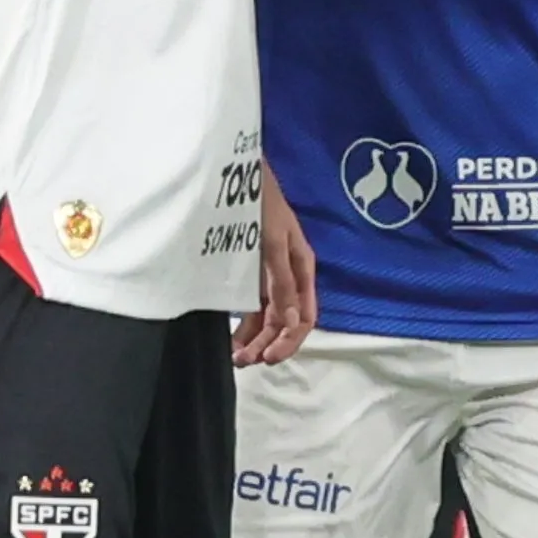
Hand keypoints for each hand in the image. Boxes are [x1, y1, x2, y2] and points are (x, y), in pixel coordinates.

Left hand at [233, 165, 317, 366]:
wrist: (235, 176)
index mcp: (302, 269)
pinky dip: (245, 326)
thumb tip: (292, 321)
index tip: (269, 358)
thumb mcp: (273, 242)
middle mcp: (288, 277)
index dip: (290, 339)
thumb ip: (282, 282)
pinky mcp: (250, 274)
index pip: (305, 316)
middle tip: (244, 362)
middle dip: (269, 344)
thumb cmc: (259, 205)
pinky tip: (232, 338)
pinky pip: (252, 308)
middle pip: (286, 321)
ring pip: (268, 318)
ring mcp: (269, 277)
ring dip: (255, 340)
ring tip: (236, 356)